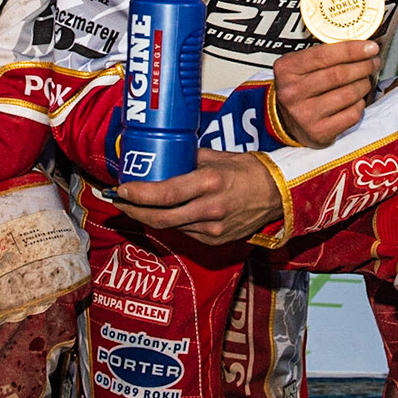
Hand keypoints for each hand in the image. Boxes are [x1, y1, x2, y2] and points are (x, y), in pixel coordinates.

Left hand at [114, 149, 280, 245]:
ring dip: (149, 217)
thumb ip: (188, 159)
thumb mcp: (217, 157)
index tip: (122, 189)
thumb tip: (162, 156)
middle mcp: (210, 209)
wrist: (278, 195)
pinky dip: (170, 223)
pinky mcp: (215, 241)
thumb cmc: (249, 171)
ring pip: (170, 227)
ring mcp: (213, 229)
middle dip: (134, 211)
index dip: (139, 194)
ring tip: (135, 205)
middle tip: (119, 202)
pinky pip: (184, 232)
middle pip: (160, 218)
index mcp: (210, 183)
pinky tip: (163, 213)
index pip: (165, 193)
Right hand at [271, 40, 380, 147]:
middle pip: (339, 75)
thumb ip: (325, 55)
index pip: (324, 55)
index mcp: (287, 69)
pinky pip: (351, 114)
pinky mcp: (319, 132)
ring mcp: (305, 114)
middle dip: (363, 66)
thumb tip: (361, 46)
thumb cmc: (300, 88)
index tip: (370, 47)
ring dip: (364, 84)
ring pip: (348, 94)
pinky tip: (357, 99)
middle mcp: (292, 92)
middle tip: (374, 62)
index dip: (352, 50)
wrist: (287, 121)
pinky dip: (360, 104)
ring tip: (366, 79)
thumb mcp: (301, 66)